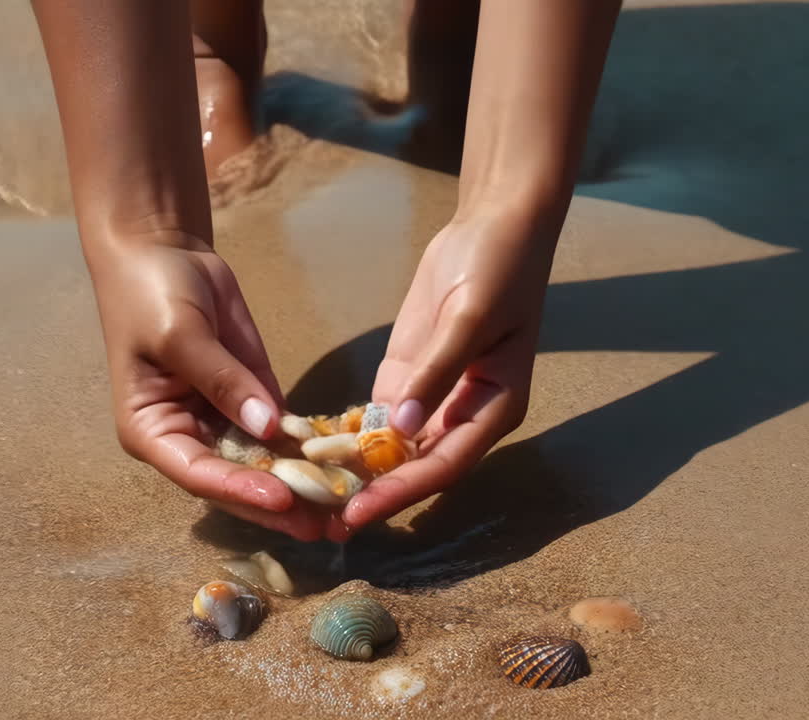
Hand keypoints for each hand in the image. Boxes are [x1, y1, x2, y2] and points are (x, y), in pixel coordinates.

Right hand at [90, 232, 328, 540]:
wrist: (164, 252)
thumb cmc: (151, 294)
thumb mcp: (180, 334)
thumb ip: (222, 380)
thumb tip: (266, 426)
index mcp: (152, 432)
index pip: (198, 473)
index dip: (240, 489)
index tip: (282, 498)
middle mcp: (188, 437)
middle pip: (235, 481)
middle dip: (279, 505)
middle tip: (325, 526)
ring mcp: (224, 421)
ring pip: (264, 464)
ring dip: (302, 486)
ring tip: (344, 509)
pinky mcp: (254, 399)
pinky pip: (283, 432)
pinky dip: (311, 450)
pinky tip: (344, 465)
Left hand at [343, 209, 557, 529]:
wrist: (494, 225)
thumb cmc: (498, 268)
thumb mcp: (470, 317)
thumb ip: (437, 373)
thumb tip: (401, 429)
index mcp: (494, 408)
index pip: (445, 464)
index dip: (403, 492)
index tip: (361, 512)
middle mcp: (464, 414)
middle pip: (418, 468)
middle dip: (376, 495)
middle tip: (327, 524)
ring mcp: (432, 398)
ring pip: (394, 450)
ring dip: (358, 474)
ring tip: (311, 499)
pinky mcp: (407, 377)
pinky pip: (376, 419)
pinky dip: (348, 437)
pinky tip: (311, 455)